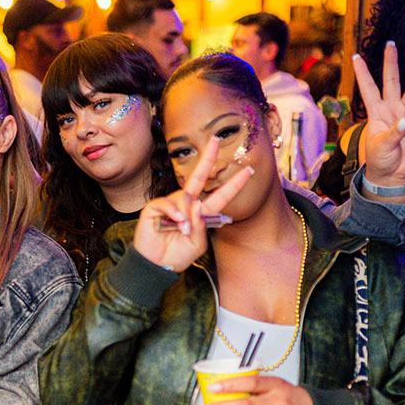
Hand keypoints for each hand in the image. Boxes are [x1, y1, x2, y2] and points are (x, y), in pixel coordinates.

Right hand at [133, 137, 252, 271]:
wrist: (156, 265)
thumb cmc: (177, 256)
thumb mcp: (197, 244)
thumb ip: (200, 225)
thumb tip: (195, 205)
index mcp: (201, 214)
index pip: (220, 196)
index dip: (234, 184)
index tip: (249, 171)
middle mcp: (187, 205)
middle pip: (199, 176)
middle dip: (208, 158)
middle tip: (216, 139)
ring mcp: (170, 205)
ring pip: (184, 197)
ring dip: (186, 213)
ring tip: (183, 229)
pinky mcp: (155, 207)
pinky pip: (168, 203)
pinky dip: (174, 213)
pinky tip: (176, 224)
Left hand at [353, 41, 404, 185]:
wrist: (393, 173)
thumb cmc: (380, 159)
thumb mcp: (381, 147)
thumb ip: (393, 134)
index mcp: (376, 112)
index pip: (368, 88)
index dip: (363, 72)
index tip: (356, 56)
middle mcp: (391, 109)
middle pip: (392, 80)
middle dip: (391, 62)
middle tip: (391, 44)